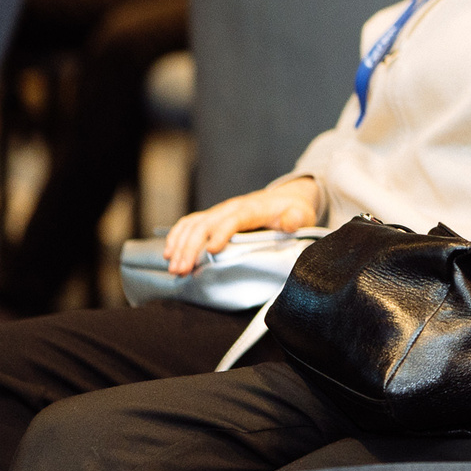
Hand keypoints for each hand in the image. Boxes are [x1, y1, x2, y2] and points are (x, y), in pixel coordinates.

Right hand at [161, 175, 320, 273]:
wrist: (284, 199)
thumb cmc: (292, 211)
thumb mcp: (301, 214)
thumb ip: (295, 219)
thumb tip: (289, 223)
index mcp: (252, 209)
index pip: (234, 219)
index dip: (222, 233)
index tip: (213, 251)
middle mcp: (230, 208)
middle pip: (205, 224)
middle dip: (191, 247)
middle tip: (182, 270)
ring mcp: (219, 212)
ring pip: (193, 225)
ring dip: (180, 246)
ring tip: (173, 268)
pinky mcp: (212, 218)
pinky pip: (189, 224)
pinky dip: (176, 236)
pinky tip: (169, 253)